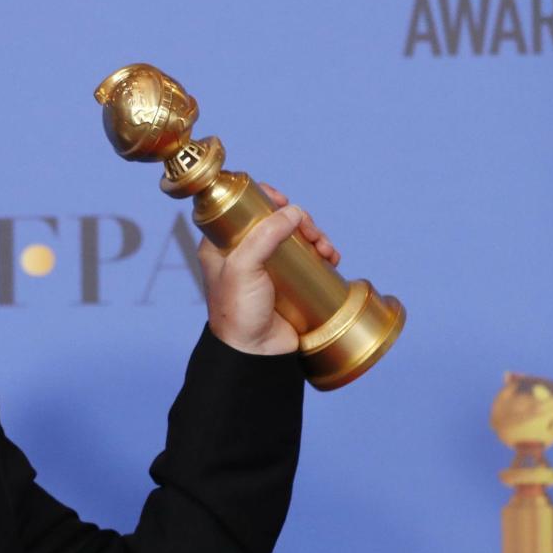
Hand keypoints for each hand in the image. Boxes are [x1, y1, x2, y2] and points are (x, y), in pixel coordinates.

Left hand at [200, 183, 339, 355]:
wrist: (255, 353)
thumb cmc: (237, 313)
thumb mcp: (243, 268)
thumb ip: (263, 236)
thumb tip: (292, 211)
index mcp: (221, 246)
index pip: (240, 209)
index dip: (263, 199)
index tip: (282, 200)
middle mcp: (243, 253)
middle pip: (274, 220)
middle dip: (298, 220)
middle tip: (311, 233)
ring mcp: (267, 267)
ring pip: (294, 237)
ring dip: (314, 236)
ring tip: (326, 249)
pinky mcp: (288, 281)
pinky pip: (307, 258)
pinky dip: (321, 253)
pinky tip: (331, 258)